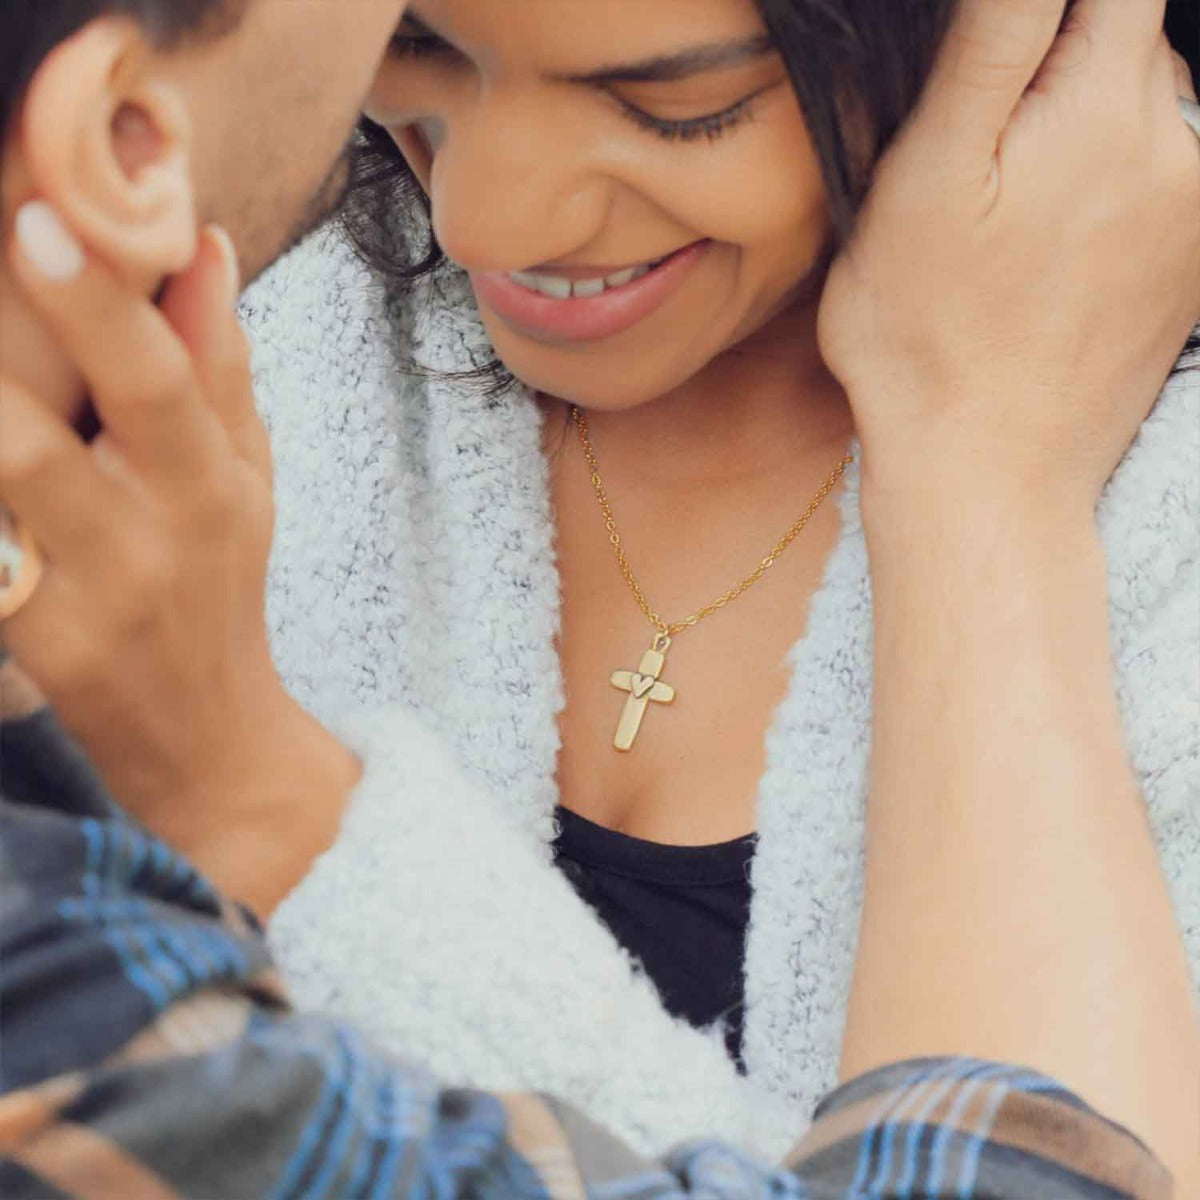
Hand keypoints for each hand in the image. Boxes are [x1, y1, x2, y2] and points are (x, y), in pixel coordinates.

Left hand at [0, 211, 356, 906]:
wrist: (211, 735)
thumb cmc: (223, 585)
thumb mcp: (248, 476)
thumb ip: (222, 365)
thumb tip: (208, 247)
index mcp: (213, 485)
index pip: (159, 383)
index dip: (97, 305)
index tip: (36, 218)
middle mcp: (153, 542)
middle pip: (42, 441)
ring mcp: (86, 601)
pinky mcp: (37, 645)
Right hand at [818, 0, 1199, 510]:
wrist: (986, 474)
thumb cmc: (929, 341)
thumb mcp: (924, 179)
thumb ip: (990, 42)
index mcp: (1103, 108)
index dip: (1039, 15)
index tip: (993, 63)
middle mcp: (1175, 146)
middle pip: (1126, 38)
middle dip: (1053, 65)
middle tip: (976, 156)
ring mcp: (1193, 211)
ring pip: (1143, 109)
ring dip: (1078, 127)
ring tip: (1006, 216)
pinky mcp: (1191, 265)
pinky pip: (1158, 178)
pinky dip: (1104, 186)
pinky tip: (1046, 249)